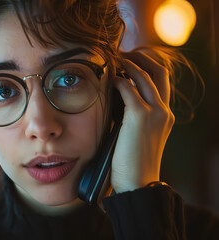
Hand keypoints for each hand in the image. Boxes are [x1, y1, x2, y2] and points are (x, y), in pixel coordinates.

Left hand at [110, 51, 174, 192]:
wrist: (137, 182)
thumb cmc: (131, 161)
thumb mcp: (135, 134)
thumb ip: (131, 116)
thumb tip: (113, 100)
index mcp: (164, 115)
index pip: (161, 81)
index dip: (147, 65)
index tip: (129, 60)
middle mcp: (164, 110)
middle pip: (159, 71)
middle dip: (141, 57)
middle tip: (122, 54)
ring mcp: (155, 112)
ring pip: (144, 75)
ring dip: (128, 64)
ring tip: (113, 60)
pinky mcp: (140, 116)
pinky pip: (128, 88)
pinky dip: (119, 80)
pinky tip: (109, 80)